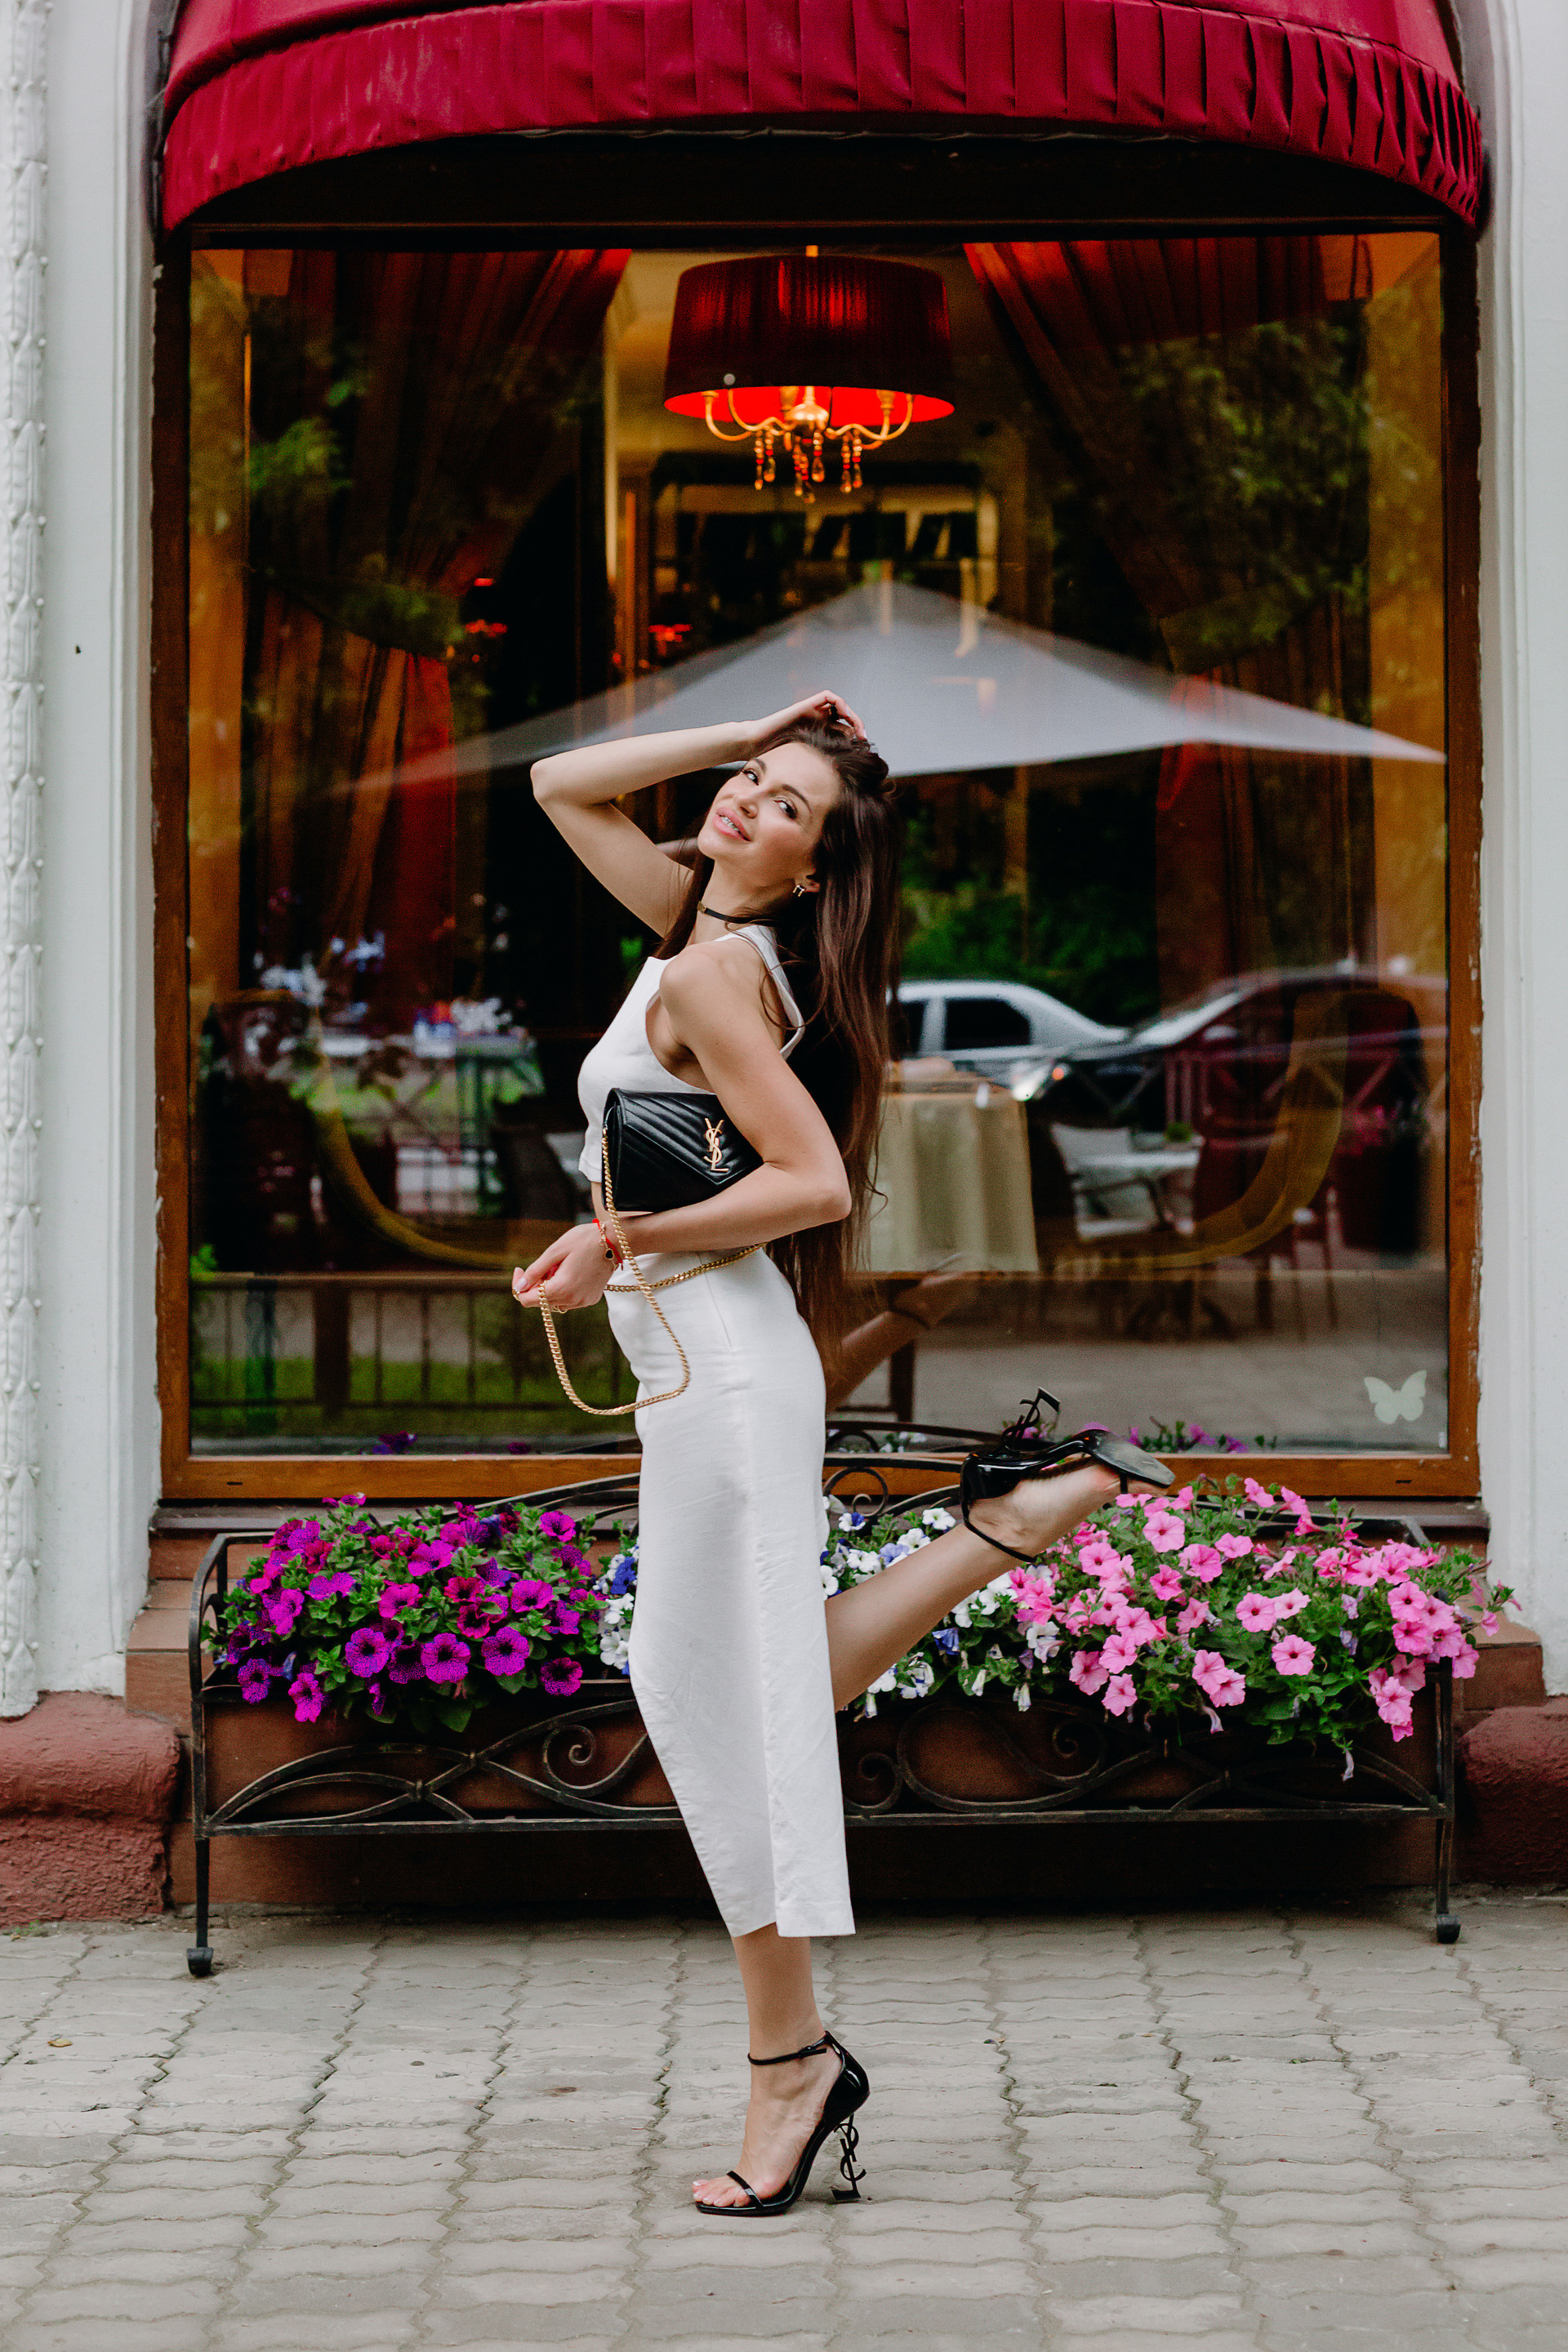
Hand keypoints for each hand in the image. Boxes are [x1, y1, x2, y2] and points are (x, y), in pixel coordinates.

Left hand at [512, 1223, 614, 1312]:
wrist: (615, 1241)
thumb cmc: (584, 1241)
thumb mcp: (555, 1251)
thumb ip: (535, 1271)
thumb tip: (519, 1287)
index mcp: (561, 1288)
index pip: (527, 1300)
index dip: (519, 1287)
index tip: (520, 1270)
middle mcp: (572, 1300)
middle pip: (540, 1302)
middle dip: (536, 1285)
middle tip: (547, 1264)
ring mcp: (583, 1301)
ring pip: (554, 1301)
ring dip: (550, 1287)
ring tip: (561, 1267)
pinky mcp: (591, 1299)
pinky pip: (568, 1299)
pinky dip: (563, 1289)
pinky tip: (571, 1272)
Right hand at [743, 691, 868, 754]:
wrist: (758, 742)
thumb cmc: (777, 754)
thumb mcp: (806, 759)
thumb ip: (821, 760)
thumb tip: (841, 774)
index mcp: (818, 733)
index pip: (843, 730)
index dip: (855, 736)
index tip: (862, 748)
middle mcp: (817, 720)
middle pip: (844, 717)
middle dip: (857, 726)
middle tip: (864, 739)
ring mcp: (812, 711)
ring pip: (839, 705)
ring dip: (851, 714)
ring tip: (858, 728)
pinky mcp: (807, 704)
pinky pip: (828, 696)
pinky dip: (839, 702)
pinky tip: (844, 715)